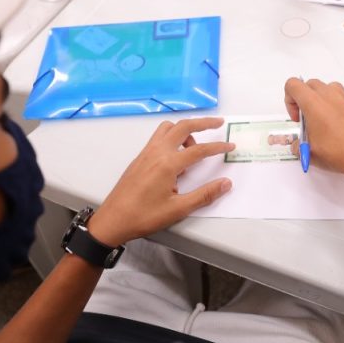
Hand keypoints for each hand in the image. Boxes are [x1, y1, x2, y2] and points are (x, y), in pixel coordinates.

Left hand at [86, 118, 234, 246]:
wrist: (113, 220)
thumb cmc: (144, 216)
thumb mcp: (178, 209)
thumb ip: (204, 195)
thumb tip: (225, 184)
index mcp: (167, 164)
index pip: (199, 150)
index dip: (218, 147)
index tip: (230, 146)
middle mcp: (156, 152)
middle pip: (183, 127)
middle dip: (203, 123)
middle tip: (218, 123)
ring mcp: (146, 153)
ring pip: (167, 128)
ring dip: (184, 129)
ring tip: (195, 146)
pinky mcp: (139, 158)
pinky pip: (158, 137)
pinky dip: (172, 137)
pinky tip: (177, 156)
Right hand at [283, 78, 343, 184]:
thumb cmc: (338, 153)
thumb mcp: (310, 153)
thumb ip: (298, 146)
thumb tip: (298, 146)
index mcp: (313, 102)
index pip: (292, 85)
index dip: (289, 100)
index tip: (297, 118)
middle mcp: (329, 94)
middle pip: (309, 85)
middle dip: (304, 100)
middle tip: (308, 121)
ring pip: (328, 88)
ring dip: (322, 100)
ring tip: (325, 121)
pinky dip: (339, 103)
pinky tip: (341, 122)